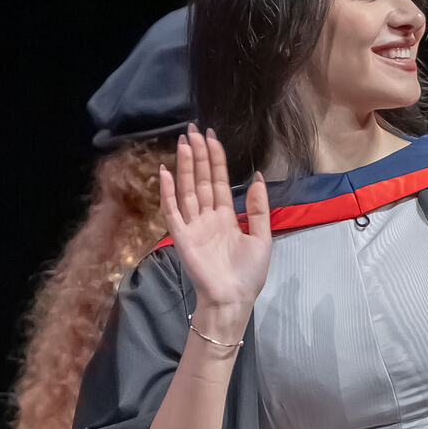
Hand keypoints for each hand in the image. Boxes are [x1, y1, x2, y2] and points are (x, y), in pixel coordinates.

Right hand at [160, 126, 271, 335]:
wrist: (234, 299)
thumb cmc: (248, 274)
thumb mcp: (262, 238)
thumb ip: (258, 208)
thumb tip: (258, 177)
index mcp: (226, 216)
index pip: (219, 181)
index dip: (216, 158)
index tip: (211, 136)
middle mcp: (207, 217)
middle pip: (202, 180)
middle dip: (198, 154)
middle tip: (193, 129)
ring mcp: (193, 226)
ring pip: (188, 189)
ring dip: (186, 166)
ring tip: (185, 142)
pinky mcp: (181, 237)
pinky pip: (172, 211)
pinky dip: (168, 192)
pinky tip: (165, 172)